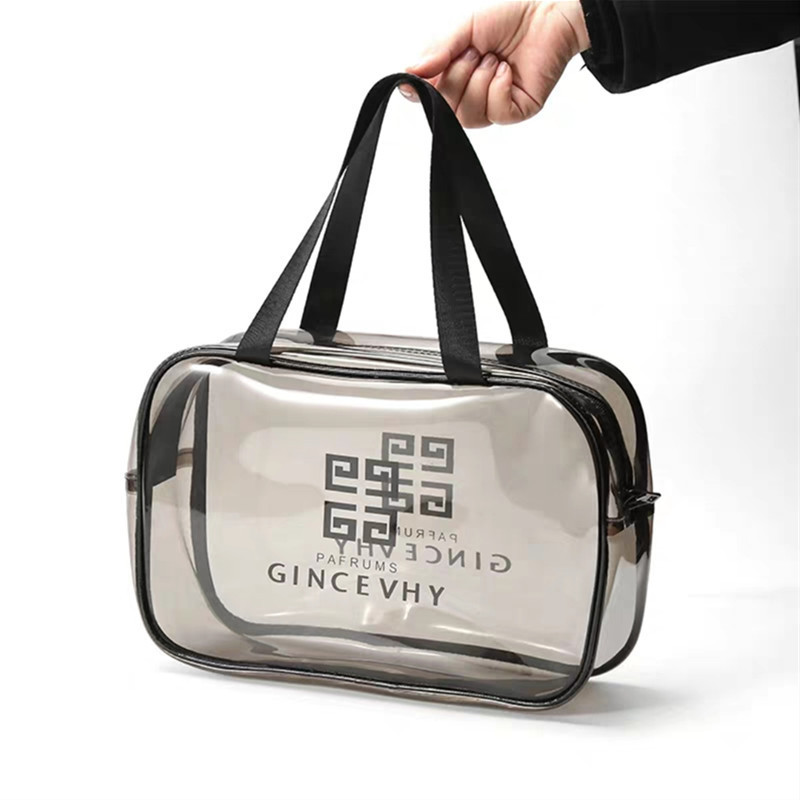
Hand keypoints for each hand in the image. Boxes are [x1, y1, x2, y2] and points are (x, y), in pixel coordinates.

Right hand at [404, 1, 589, 126]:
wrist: (548, 15)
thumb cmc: (508, 19)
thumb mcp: (464, 28)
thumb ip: (437, 51)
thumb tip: (410, 71)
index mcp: (452, 76)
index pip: (425, 96)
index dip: (421, 90)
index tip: (419, 78)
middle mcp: (469, 95)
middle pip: (444, 108)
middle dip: (456, 78)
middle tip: (475, 53)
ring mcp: (491, 107)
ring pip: (468, 116)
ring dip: (479, 82)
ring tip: (494, 59)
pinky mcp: (514, 112)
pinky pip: (495, 113)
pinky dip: (498, 89)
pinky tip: (507, 71)